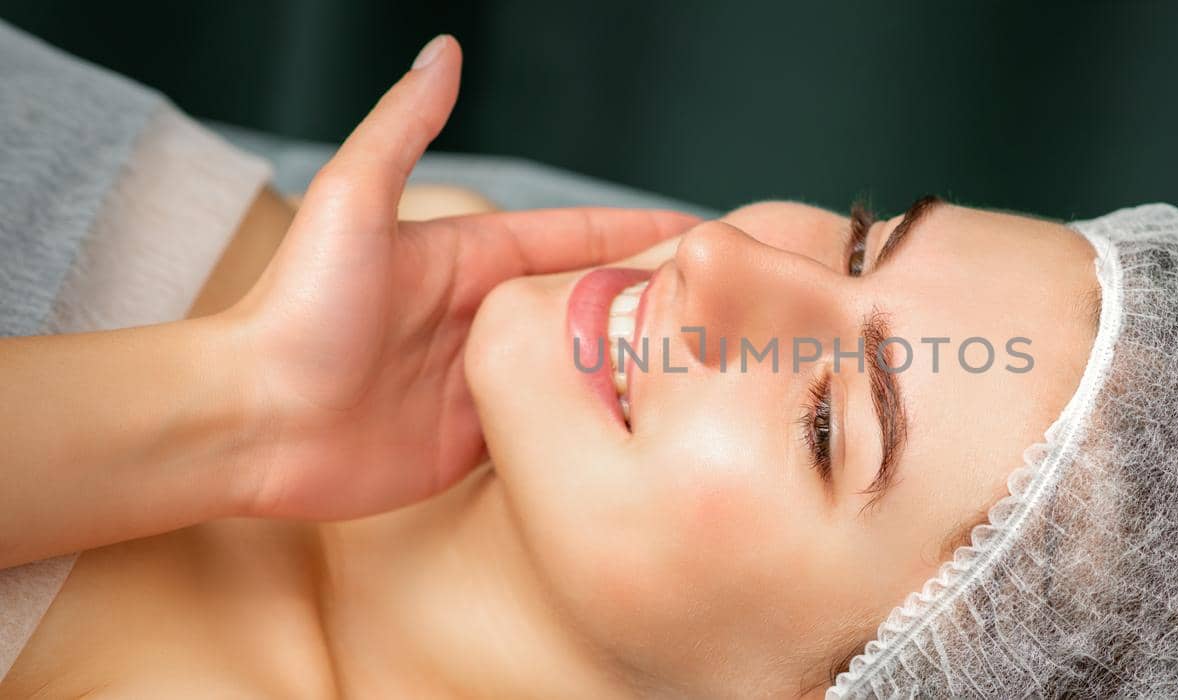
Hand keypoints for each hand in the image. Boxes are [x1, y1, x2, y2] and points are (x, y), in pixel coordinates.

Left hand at [223, 36, 697, 518]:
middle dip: (655, 300)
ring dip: (634, 367)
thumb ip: (404, 129)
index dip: (638, 232)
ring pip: (579, 369)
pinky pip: (549, 431)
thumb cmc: (294, 310)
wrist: (247, 424)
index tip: (704, 231)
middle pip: (587, 306)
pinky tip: (644, 428)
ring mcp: (482, 383)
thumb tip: (446, 52)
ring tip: (708, 369)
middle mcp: (482, 320)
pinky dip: (594, 427)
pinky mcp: (474, 443)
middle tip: (729, 306)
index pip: (573, 239)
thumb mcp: (353, 201)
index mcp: (468, 259)